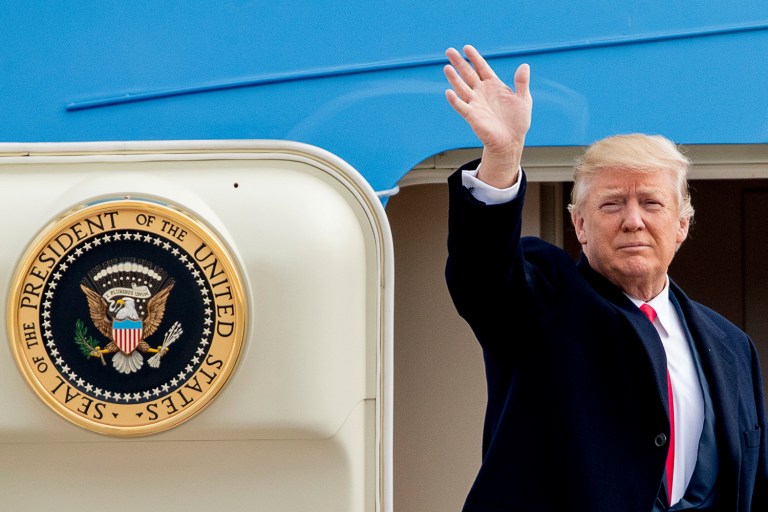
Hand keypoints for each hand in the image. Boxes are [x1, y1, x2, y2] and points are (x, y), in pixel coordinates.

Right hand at [444, 45, 531, 187]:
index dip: (474, 58)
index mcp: (494, 85)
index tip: (467, 48)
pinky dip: (455, 100)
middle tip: (449, 51)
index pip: (482, 68)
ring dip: (454, 78)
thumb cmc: (518, 121)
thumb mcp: (523, 99)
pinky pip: (461, 107)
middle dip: (459, 63)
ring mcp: (476, 103)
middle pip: (468, 74)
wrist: (512, 141)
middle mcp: (482, 92)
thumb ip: (522, 83)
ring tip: (447, 68)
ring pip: (462, 88)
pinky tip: (449, 92)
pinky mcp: (472, 116)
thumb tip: (524, 65)